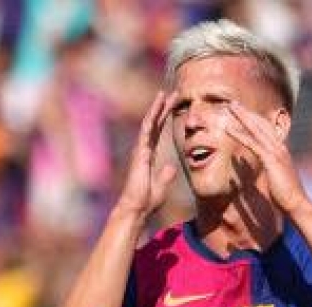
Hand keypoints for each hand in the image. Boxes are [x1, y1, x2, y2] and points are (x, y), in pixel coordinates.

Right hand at [113, 91, 178, 220]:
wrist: (137, 208)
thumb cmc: (146, 200)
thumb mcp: (162, 185)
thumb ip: (166, 175)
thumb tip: (171, 167)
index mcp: (149, 155)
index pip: (158, 132)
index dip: (165, 118)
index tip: (174, 105)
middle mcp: (143, 149)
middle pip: (155, 123)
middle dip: (163, 108)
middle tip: (174, 93)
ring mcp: (140, 149)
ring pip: (149, 123)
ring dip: (157, 107)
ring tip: (164, 93)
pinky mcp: (140, 152)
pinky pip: (146, 130)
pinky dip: (152, 117)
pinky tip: (157, 106)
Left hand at [223, 101, 307, 217]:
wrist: (296, 203)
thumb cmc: (286, 194)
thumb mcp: (278, 176)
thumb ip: (272, 166)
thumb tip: (265, 164)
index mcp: (281, 149)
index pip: (266, 128)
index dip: (254, 118)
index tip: (242, 112)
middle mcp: (279, 146)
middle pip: (260, 123)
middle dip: (246, 112)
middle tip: (232, 103)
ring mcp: (276, 151)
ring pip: (256, 129)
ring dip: (241, 117)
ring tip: (229, 107)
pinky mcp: (270, 159)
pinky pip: (252, 143)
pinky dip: (239, 134)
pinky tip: (228, 129)